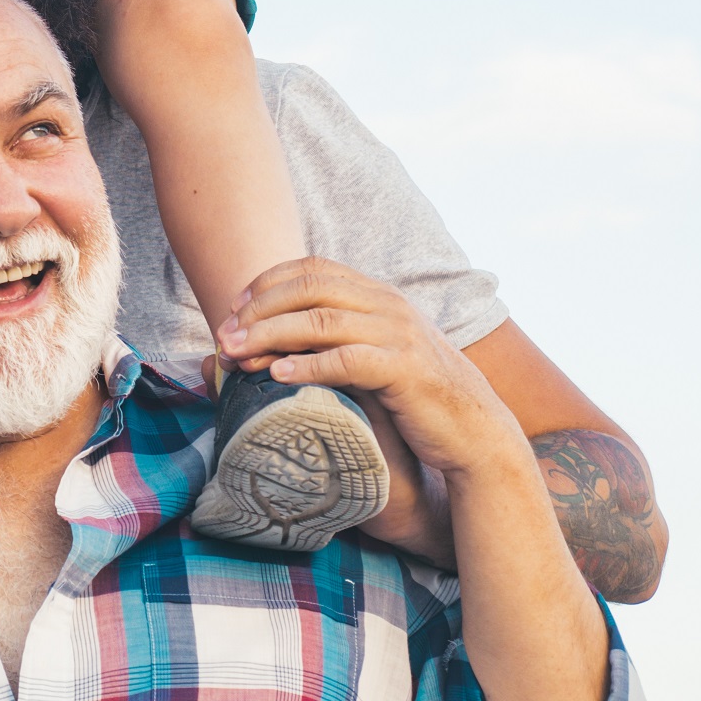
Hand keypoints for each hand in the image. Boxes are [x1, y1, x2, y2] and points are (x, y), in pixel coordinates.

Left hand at [214, 260, 520, 487]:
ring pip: (321, 320)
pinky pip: (347, 360)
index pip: (314, 269)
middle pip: (310, 288)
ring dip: (271, 335)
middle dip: (259, 309)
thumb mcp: (379, 354)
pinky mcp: (404, 370)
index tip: (233, 308)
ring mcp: (399, 335)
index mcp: (379, 295)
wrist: (475, 431)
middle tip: (225, 335)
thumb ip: (342, 338)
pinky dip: (309, 365)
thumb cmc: (417, 398)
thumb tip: (281, 338)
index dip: (267, 283)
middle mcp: (388, 305)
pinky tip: (279, 375)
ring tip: (237, 354)